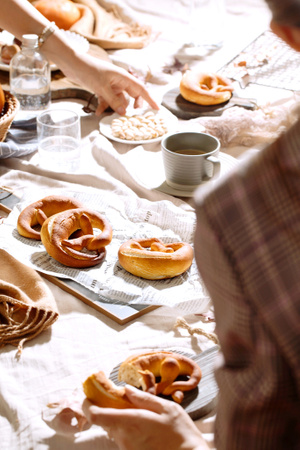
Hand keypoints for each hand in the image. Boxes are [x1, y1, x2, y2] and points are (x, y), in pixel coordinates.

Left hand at [62, 54, 158, 115]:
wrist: (71, 63)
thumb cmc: (88, 70)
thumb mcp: (102, 87)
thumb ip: (114, 101)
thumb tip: (124, 113)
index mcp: (123, 77)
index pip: (141, 89)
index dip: (150, 100)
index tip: (157, 109)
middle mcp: (119, 81)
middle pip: (132, 96)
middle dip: (131, 107)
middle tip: (130, 116)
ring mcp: (111, 85)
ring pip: (119, 100)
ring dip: (115, 108)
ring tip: (110, 115)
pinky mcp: (102, 88)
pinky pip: (108, 100)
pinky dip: (104, 106)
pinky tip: (98, 112)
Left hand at [82, 385, 208, 449]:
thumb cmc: (181, 433)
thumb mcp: (167, 408)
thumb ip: (143, 398)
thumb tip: (125, 389)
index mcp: (131, 422)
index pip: (96, 415)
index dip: (88, 404)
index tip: (91, 395)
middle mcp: (124, 438)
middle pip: (103, 421)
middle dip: (107, 408)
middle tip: (119, 398)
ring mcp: (127, 448)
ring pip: (113, 429)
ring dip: (118, 419)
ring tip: (135, 411)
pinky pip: (122, 439)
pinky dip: (126, 429)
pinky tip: (142, 426)